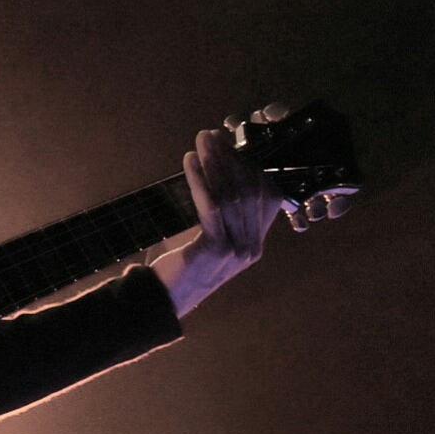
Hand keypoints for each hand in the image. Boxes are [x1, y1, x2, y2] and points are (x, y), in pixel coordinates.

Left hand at [151, 104, 291, 316]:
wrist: (167, 299)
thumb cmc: (186, 263)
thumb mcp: (214, 237)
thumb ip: (225, 212)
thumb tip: (219, 166)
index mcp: (256, 241)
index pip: (268, 194)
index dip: (250, 165)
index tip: (230, 143)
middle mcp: (252, 246)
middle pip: (249, 189)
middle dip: (231, 157)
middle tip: (213, 134)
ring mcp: (236, 249)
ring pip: (231, 195)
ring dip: (215, 162)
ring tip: (202, 140)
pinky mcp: (214, 249)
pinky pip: (210, 207)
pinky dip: (199, 180)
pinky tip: (189, 161)